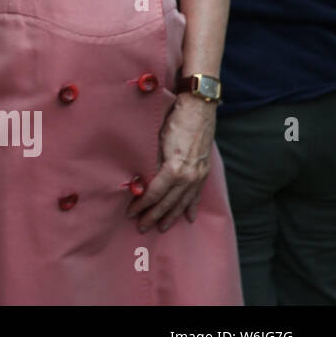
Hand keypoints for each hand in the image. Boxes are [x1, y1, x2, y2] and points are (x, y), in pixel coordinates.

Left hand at [128, 92, 216, 232]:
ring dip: (172, 216)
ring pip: (183, 202)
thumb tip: (139, 182)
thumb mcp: (156, 142)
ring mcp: (198, 175)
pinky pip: (197, 194)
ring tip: (162, 227)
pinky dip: (191, 206)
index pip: (155, 194)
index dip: (142, 205)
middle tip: (142, 226)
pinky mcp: (204, 171)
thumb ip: (150, 164)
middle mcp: (189, 176)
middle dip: (154, 215)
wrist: (199, 109)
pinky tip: (188, 217)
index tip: (131, 212)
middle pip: (169, 202)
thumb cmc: (174, 122)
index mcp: (174, 169)